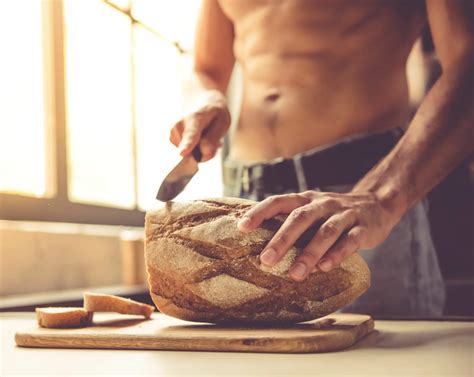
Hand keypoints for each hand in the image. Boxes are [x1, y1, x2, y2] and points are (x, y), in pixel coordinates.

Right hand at [169, 90, 230, 161]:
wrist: (200, 102)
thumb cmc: (214, 113)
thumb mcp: (223, 121)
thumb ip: (213, 137)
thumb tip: (202, 153)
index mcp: (195, 118)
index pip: (191, 134)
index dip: (187, 144)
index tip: (182, 153)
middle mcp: (179, 125)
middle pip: (196, 152)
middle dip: (209, 151)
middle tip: (215, 137)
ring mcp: (173, 133)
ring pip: (193, 155)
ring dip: (203, 149)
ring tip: (205, 134)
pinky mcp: (172, 139)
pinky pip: (189, 154)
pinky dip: (197, 149)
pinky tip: (199, 137)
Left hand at [237, 190, 400, 280]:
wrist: (377, 204)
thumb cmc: (333, 214)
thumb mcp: (312, 211)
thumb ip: (291, 222)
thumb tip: (258, 244)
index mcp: (306, 199)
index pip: (279, 201)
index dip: (260, 212)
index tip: (241, 227)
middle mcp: (323, 204)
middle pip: (300, 218)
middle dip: (282, 239)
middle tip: (266, 260)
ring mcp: (344, 215)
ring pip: (325, 232)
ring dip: (309, 253)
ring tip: (295, 274)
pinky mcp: (363, 228)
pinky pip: (350, 241)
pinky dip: (337, 254)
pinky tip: (324, 268)